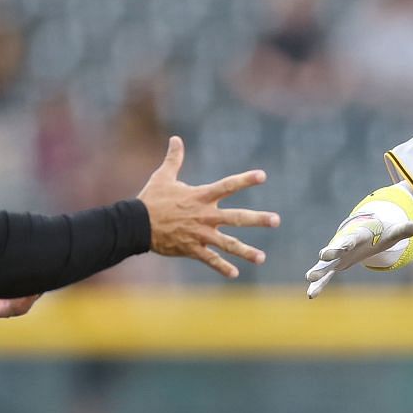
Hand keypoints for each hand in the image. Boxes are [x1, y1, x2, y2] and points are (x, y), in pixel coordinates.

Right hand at [137, 136, 277, 277]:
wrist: (136, 224)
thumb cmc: (151, 199)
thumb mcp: (163, 176)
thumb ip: (174, 158)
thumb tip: (176, 138)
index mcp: (200, 197)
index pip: (227, 186)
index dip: (245, 180)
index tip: (263, 176)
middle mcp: (205, 216)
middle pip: (236, 218)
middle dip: (257, 219)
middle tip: (276, 220)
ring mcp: (200, 234)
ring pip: (227, 244)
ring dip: (246, 252)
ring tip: (262, 258)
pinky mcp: (192, 249)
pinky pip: (210, 260)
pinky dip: (222, 267)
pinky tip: (235, 274)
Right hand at [305, 201, 412, 298]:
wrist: (363, 233)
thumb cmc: (378, 234)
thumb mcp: (391, 234)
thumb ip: (402, 231)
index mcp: (357, 236)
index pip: (353, 238)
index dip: (348, 241)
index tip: (344, 244)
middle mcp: (343, 245)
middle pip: (336, 248)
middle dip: (330, 252)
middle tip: (323, 256)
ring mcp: (337, 256)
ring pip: (326, 264)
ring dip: (318, 270)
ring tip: (309, 277)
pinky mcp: (334, 266)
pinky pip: (325, 276)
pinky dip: (319, 284)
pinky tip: (311, 295)